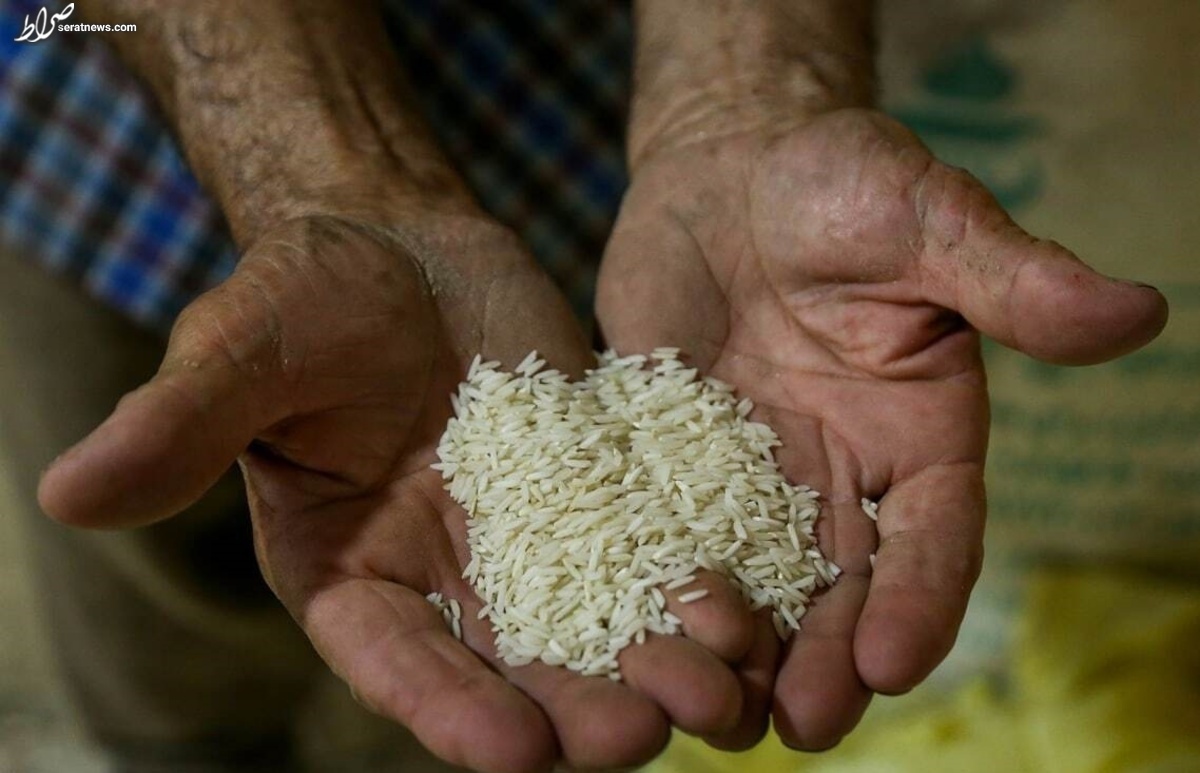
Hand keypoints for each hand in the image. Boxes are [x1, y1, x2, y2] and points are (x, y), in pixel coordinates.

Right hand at [38, 211, 769, 771]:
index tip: (507, 750)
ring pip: (593, 623)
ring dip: (651, 663)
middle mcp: (440, 577)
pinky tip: (741, 612)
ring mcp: (525, 540)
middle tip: (636, 742)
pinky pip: (644, 550)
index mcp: (344, 570)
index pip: (391, 658)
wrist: (401, 247)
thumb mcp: (241, 350)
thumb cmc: (304, 293)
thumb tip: (66, 492)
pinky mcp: (593, 494)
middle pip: (508, 665)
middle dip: (571, 706)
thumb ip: (179, 426)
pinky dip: (687, 584)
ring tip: (715, 694)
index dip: (443, 708)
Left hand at [597, 109, 1167, 748]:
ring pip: (754, 580)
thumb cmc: (843, 180)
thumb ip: (1013, 280)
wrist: (731, 164)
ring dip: (739, 646)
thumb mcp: (927, 221)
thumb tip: (1139, 313)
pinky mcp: (671, 455)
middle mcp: (840, 471)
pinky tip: (632, 632)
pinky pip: (664, 528)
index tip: (890, 662)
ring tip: (714, 713)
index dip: (918, 602)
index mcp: (917, 435)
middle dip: (825, 657)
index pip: (932, 537)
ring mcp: (750, 471)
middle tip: (801, 725)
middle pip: (840, 585)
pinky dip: (655, 581)